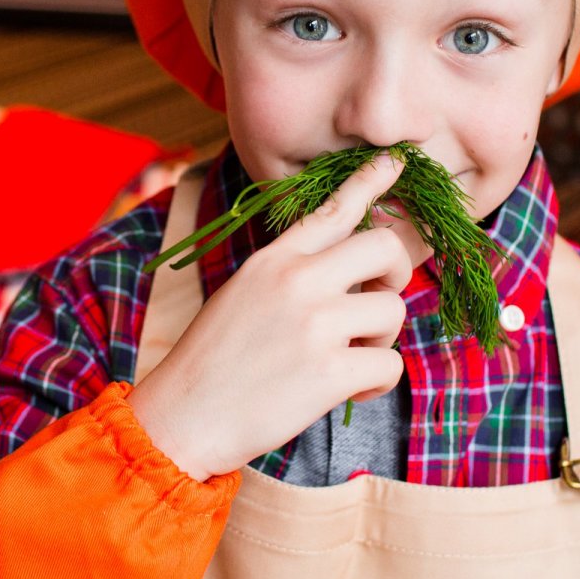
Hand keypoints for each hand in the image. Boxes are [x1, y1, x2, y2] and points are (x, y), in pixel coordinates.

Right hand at [129, 152, 426, 480]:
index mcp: (272, 260)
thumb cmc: (213, 362)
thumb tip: (353, 272)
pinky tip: (348, 393)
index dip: (371, 181)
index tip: (397, 161)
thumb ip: (291, 275)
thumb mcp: (243, 295)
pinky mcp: (330, 372)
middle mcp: (296, 281)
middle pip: (385, 248)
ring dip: (382, 339)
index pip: (332, 209)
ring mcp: (314, 323)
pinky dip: (377, 384)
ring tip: (348, 359)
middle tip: (379, 299)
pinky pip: (391, 365)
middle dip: (398, 274)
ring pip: (393, 310)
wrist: (181, 417)